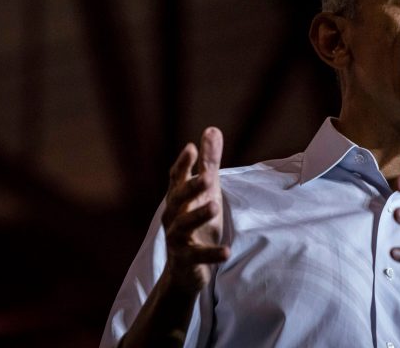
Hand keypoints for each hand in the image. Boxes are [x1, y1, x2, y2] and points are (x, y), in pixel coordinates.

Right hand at [161, 127, 230, 294]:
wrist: (185, 269)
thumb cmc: (196, 222)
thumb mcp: (206, 191)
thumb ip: (209, 162)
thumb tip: (212, 129)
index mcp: (178, 198)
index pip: (176, 178)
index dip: (183, 163)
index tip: (192, 148)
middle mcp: (173, 216)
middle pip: (178, 199)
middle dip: (191, 188)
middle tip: (207, 177)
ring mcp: (177, 239)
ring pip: (184, 226)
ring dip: (198, 215)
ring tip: (215, 206)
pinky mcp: (187, 260)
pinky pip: (198, 256)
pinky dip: (212, 254)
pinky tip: (227, 251)